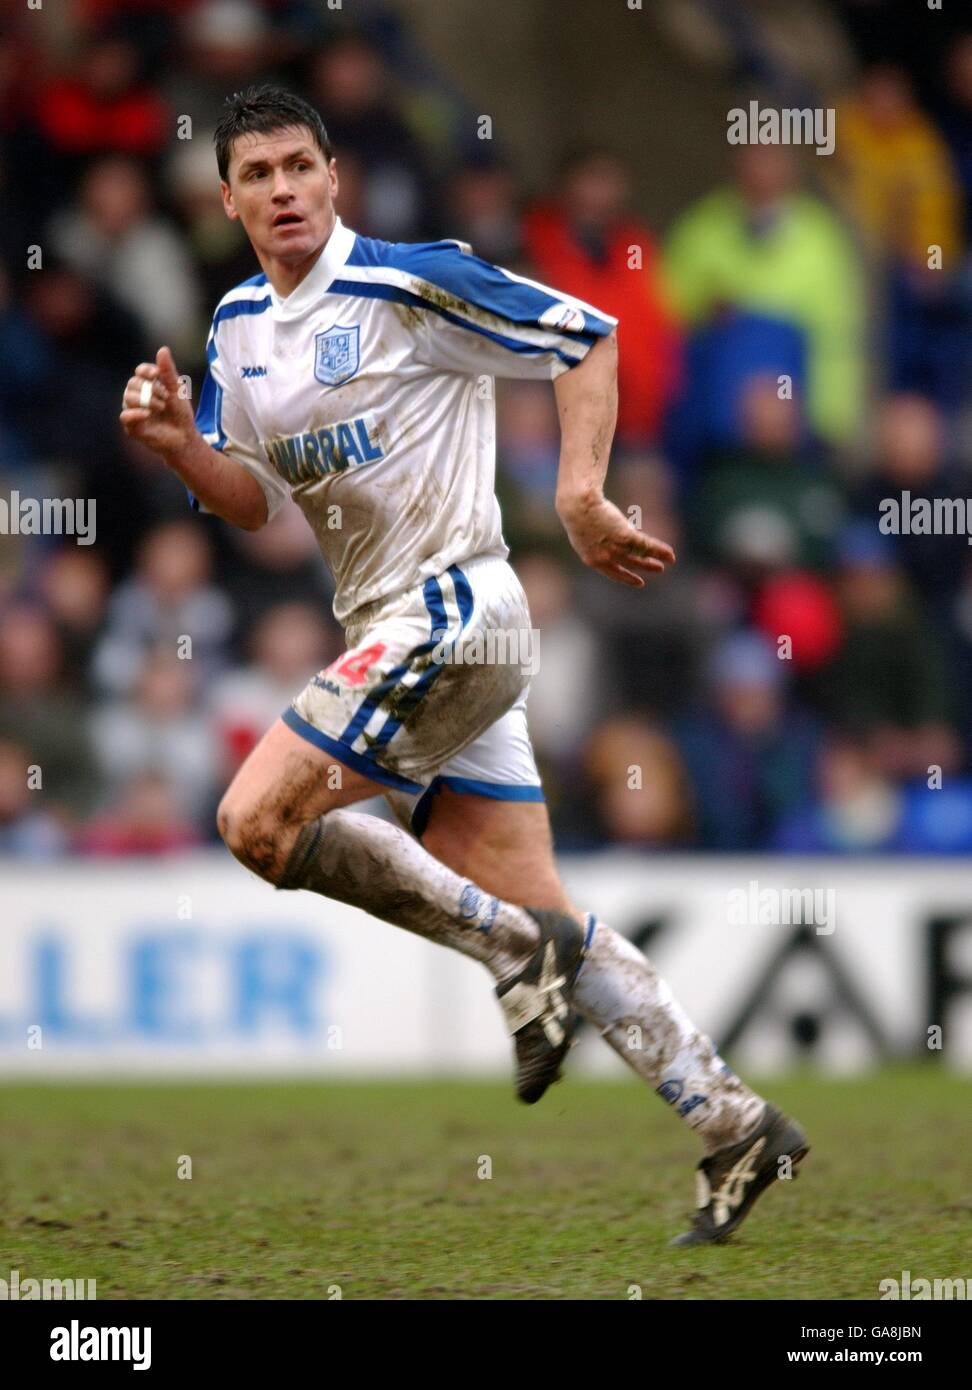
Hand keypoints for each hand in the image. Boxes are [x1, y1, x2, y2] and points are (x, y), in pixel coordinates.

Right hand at [119, 346, 196, 457]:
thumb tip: (163, 349)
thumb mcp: (176, 390)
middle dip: (150, 388)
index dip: (146, 371)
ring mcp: (133, 410)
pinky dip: (136, 413)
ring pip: (128, 397)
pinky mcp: (131, 426)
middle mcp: (137, 396)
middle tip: (166, 397)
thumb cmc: (180, 413)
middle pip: (133, 383)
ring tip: (162, 407)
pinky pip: (125, 416)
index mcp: (148, 385)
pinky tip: (148, 414)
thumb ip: (168, 371)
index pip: (140, 371)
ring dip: (147, 401)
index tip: (157, 374)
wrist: (184, 436)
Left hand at [558, 492, 675, 586]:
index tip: (639, 582)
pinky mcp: (625, 537)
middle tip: (658, 569)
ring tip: (668, 562)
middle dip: (645, 567)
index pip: (613, 573)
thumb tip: (621, 533)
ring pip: (640, 557)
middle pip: (629, 565)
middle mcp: (605, 558)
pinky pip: (646, 546)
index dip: (627, 578)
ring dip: (656, 560)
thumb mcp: (586, 531)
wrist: (578, 505)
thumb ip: (601, 539)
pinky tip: (670, 554)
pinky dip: (660, 550)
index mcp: (592, 559)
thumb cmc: (577, 512)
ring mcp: (615, 548)